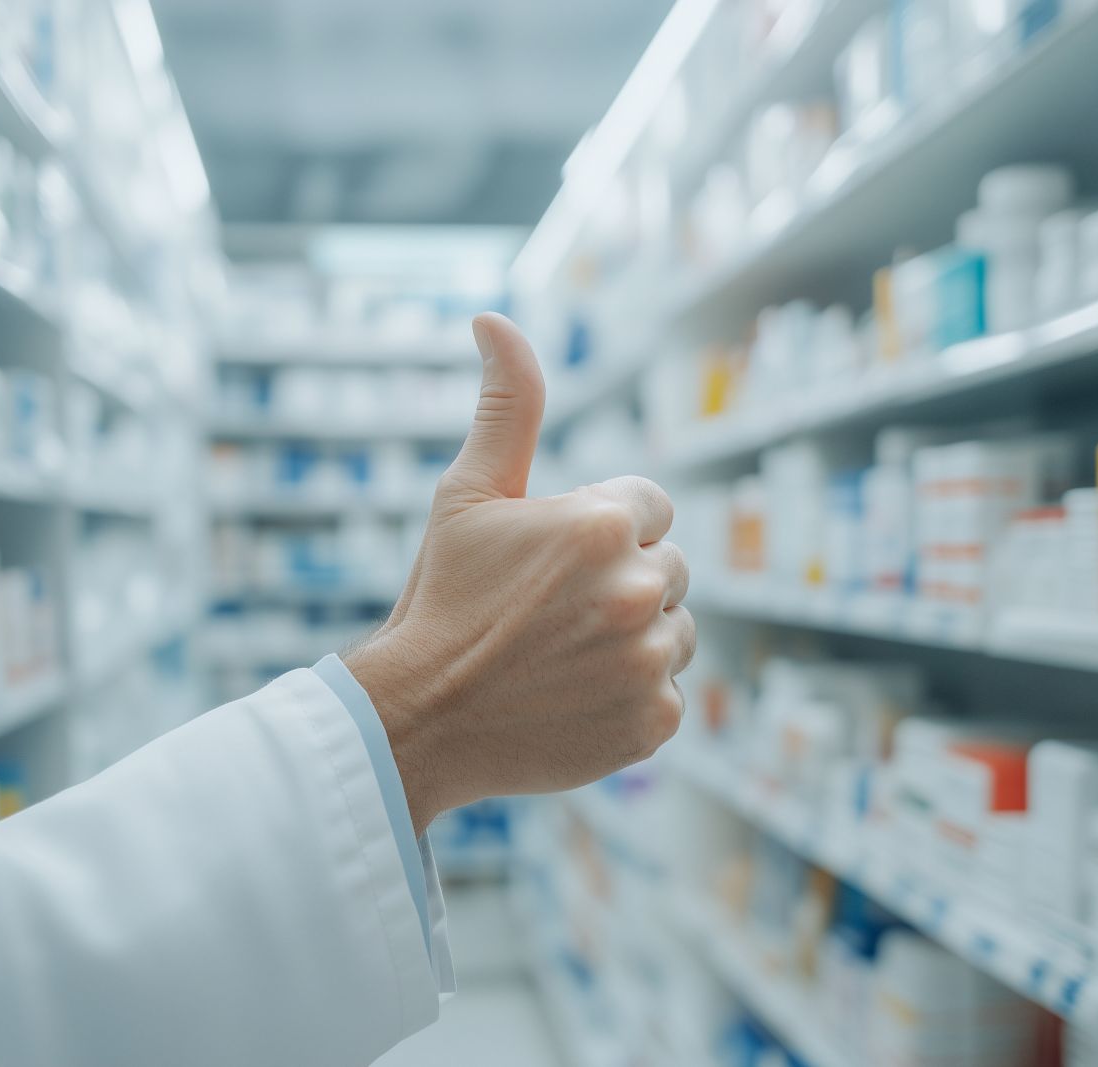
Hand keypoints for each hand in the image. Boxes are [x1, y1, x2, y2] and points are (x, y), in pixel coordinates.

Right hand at [344, 313, 694, 832]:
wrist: (420, 718)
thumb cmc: (441, 599)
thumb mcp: (467, 494)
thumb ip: (506, 404)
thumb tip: (493, 319)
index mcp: (601, 523)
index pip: (649, 506)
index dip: (598, 531)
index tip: (551, 563)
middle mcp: (638, 588)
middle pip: (667, 567)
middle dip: (621, 582)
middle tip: (551, 615)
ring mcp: (650, 660)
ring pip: (676, 631)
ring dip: (635, 640)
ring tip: (563, 656)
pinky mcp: (655, 721)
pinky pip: (668, 693)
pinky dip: (632, 698)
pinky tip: (574, 698)